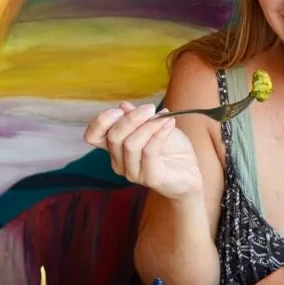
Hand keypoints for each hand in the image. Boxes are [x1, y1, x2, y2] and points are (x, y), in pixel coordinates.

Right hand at [84, 102, 202, 199]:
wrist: (191, 169)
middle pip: (114, 137)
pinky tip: (170, 124)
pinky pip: (149, 152)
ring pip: (131, 144)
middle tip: (150, 108)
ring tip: (165, 117)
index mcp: (115, 148)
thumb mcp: (154, 125)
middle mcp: (119, 162)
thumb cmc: (171, 148)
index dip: (101, 121)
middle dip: (132, 118)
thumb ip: (138, 118)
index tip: (120, 110)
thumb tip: (123, 106)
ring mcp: (133, 172)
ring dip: (149, 125)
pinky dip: (160, 133)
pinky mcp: (150, 178)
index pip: (93, 136)